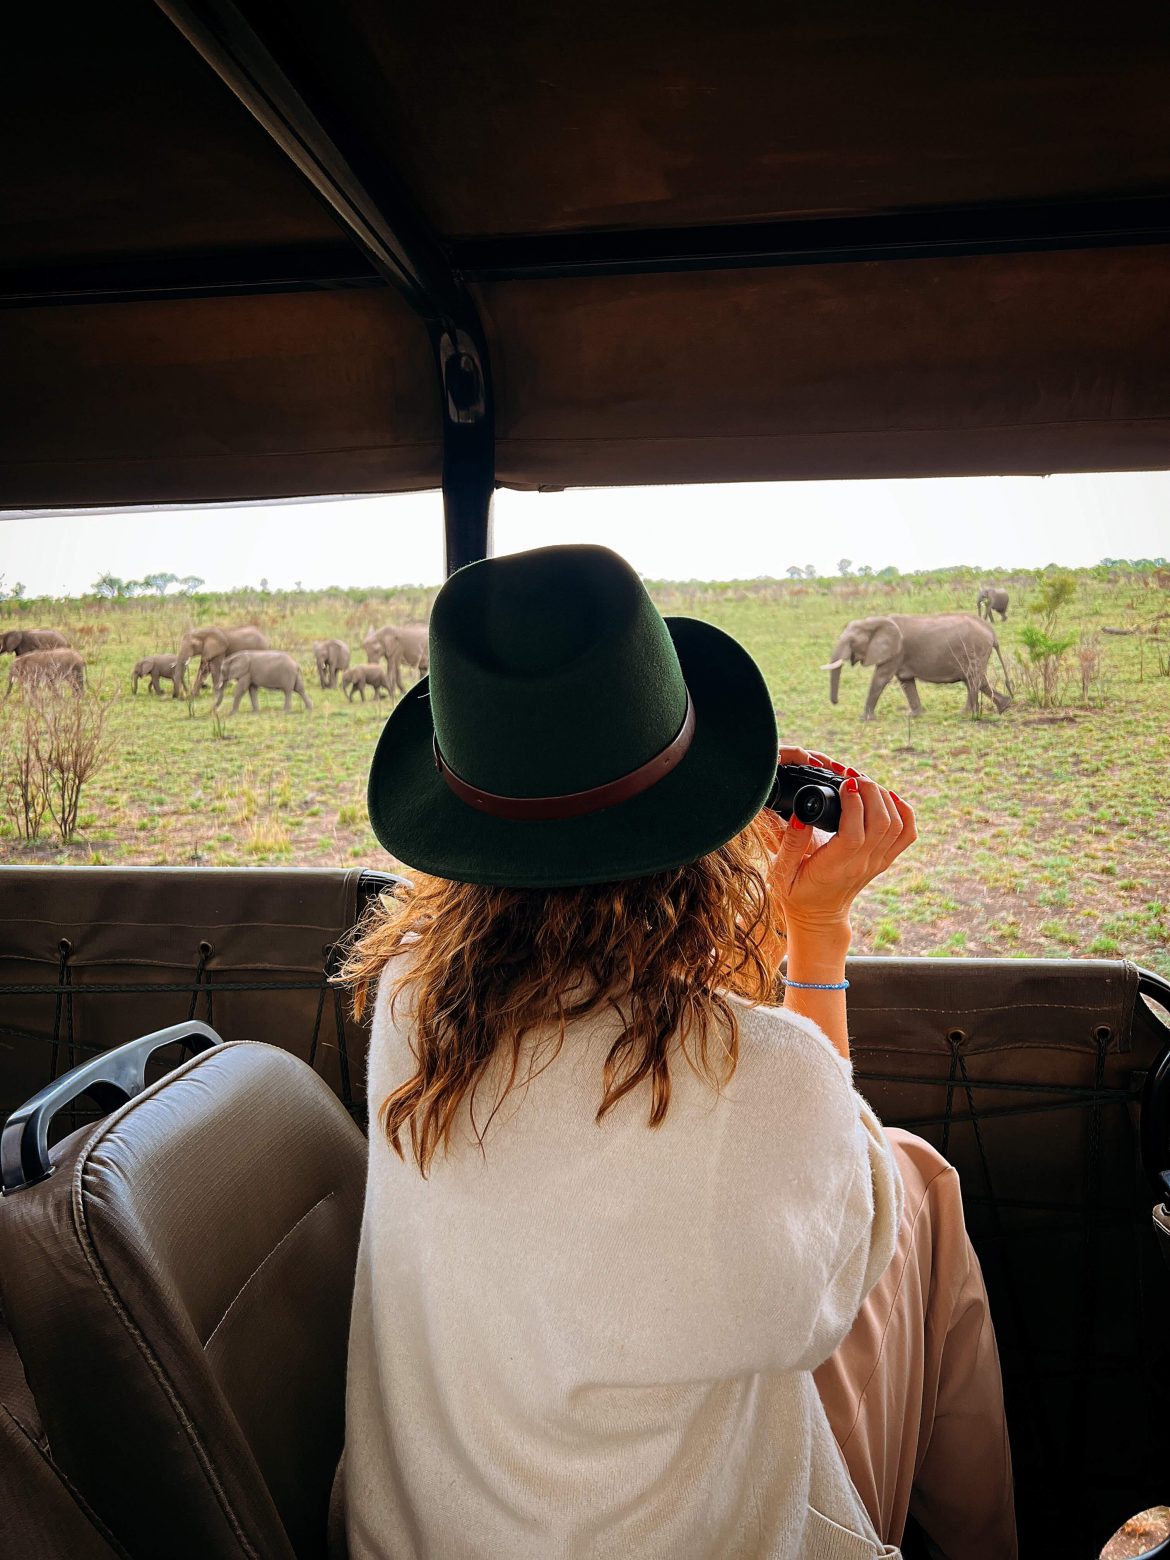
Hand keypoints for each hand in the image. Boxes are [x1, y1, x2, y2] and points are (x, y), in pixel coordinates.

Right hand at [760, 745, 915, 935]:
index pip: (854, 834)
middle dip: (871, 791)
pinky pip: (907, 834)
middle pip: (881, 823)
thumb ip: (789, 844)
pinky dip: (904, 812)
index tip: (843, 783)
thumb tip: (800, 815)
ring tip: (864, 783)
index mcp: (835, 867)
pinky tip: (888, 798)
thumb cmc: (796, 893)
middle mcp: (862, 864)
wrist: (819, 917)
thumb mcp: (782, 872)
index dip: (853, 805)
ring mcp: (877, 863)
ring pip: (896, 825)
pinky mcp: (884, 860)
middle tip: (853, 776)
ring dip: (884, 797)